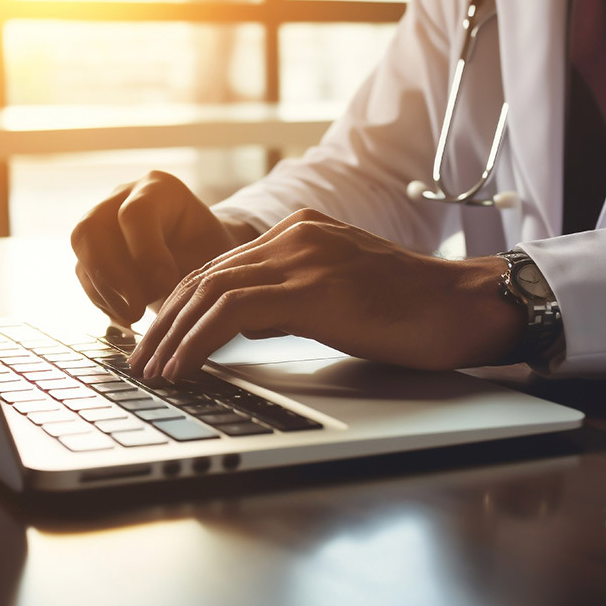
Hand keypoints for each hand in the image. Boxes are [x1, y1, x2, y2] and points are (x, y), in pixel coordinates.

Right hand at [71, 171, 258, 324]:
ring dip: (104, 290)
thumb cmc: (211, 253)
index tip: (167, 284)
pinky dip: (102, 299)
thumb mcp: (210, 254)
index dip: (146, 253)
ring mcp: (103, 219)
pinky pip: (83, 273)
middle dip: (111, 275)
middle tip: (137, 310)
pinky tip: (126, 317)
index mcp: (160, 188)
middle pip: (92, 227)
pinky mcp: (93, 248)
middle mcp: (123, 196)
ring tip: (133, 317)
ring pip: (82, 250)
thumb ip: (186, 265)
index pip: (134, 213)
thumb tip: (156, 285)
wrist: (203, 256)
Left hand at [128, 208, 526, 381]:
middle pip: (205, 275)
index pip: (220, 266)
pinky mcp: (314, 288)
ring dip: (172, 335)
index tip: (158, 339)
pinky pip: (233, 312)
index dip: (181, 305)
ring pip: (211, 291)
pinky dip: (198, 341)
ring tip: (152, 372)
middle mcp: (297, 236)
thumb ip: (291, 299)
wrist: (466, 307)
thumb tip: (245, 324)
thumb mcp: (340, 296)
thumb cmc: (413, 310)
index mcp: (302, 233)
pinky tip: (183, 367)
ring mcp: (305, 257)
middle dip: (164, 322)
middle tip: (139, 361)